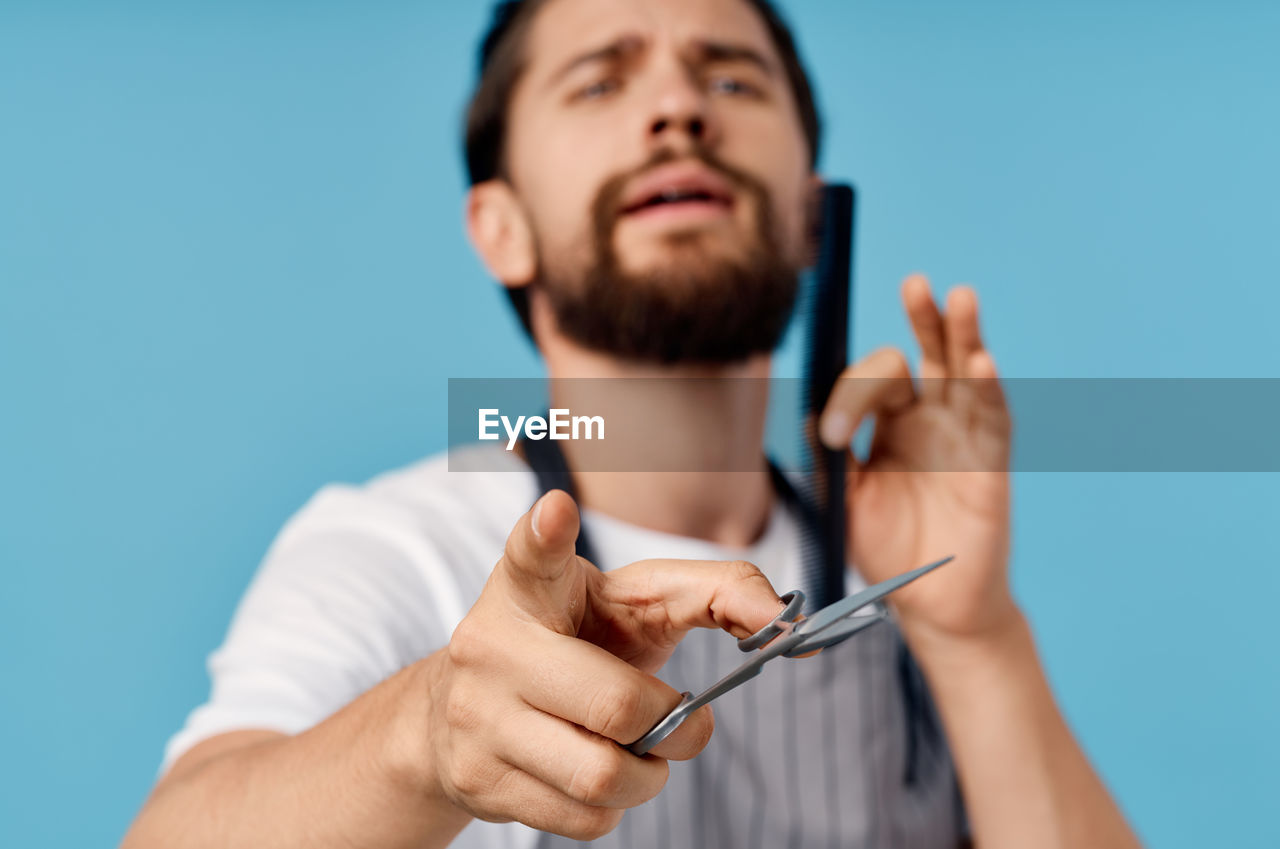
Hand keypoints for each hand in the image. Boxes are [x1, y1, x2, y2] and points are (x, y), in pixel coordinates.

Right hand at [419, 489, 786, 839]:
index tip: (558, 510)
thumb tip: (793, 625)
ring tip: (639, 751)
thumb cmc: (577, 641)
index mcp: (529, 587)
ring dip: (649, 775)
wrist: (470, 708)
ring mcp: (477, 718)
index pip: (532, 554)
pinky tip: (596, 775)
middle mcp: (492, 646)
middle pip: (617, 706)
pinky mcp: (477, 782)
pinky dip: (614, 807)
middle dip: (673, 726)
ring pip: (601, 776)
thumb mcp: (632, 602)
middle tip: (685, 722)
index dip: (546, 533)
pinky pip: (581, 819)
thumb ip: (714, 593)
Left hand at [817, 275, 1014, 640]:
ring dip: (962, 335)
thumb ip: (830, 461)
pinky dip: (987, 389)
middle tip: (913, 283)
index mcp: (889, 425)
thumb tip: (809, 416)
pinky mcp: (990, 464)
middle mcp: (928, 420)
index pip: (873, 383)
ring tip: (958, 296)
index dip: (850, 399)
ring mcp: (962, 438)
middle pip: (927, 356)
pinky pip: (992, 419)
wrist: (929, 606)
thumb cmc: (886, 551)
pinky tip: (979, 360)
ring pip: (965, 374)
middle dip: (921, 318)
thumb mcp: (844, 503)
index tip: (833, 436)